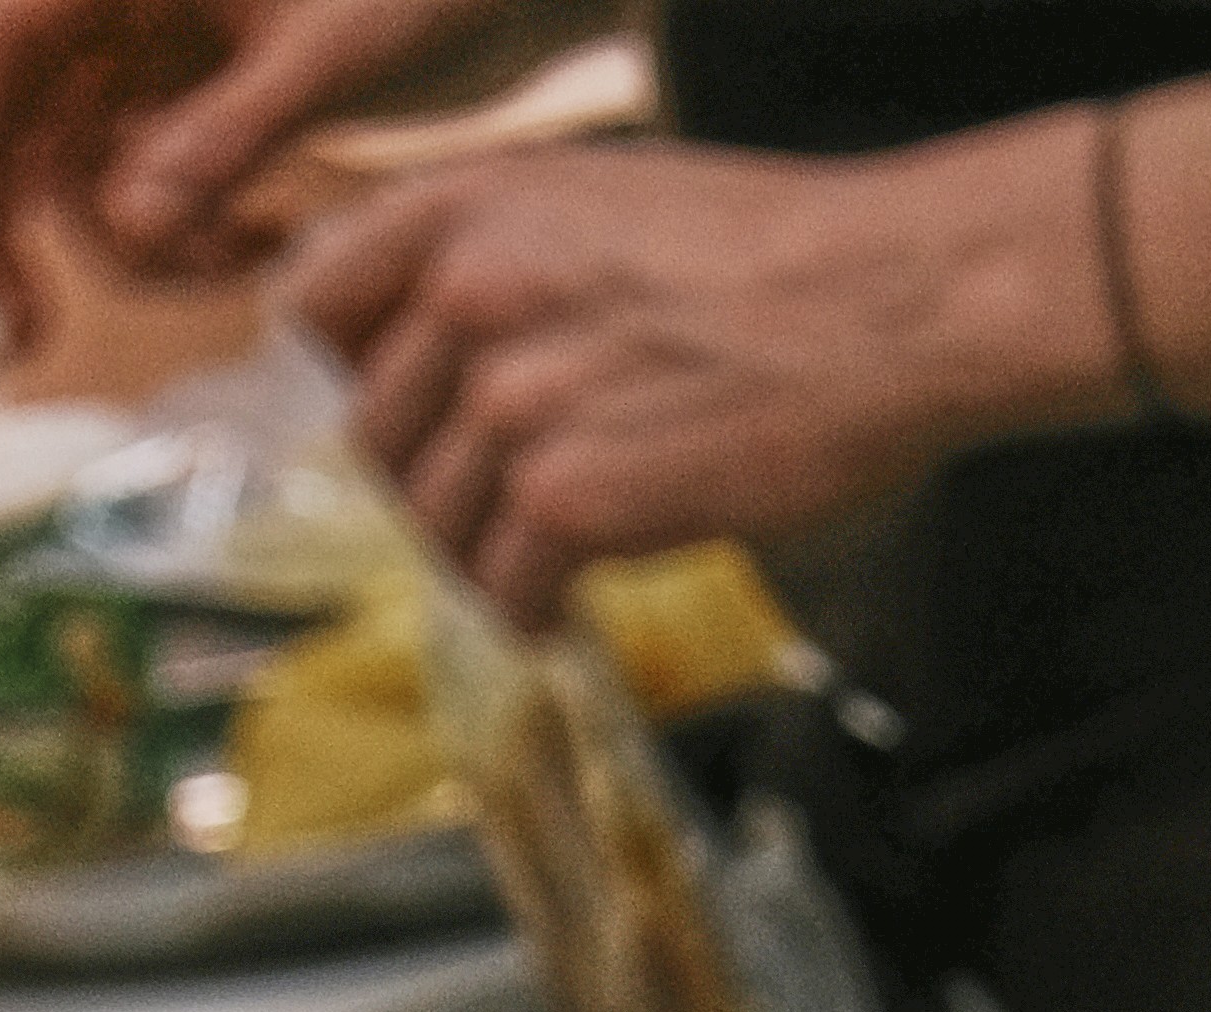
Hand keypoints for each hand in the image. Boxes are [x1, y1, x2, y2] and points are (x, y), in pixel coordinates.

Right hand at [0, 0, 567, 346]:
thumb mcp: (319, 54)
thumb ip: (226, 134)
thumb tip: (133, 225)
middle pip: (14, 121)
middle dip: (22, 232)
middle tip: (32, 336)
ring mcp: (140, 42)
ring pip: (82, 166)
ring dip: (139, 242)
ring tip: (241, 260)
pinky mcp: (182, 84)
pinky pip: (146, 173)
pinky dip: (186, 226)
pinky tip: (260, 239)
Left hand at [289, 135, 1108, 623]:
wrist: (889, 304)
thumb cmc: (777, 254)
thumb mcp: (602, 199)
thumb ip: (504, 252)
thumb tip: (454, 333)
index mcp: (467, 204)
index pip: (320, 306)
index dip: (355, 375)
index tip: (405, 417)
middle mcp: (470, 291)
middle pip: (376, 436)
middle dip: (434, 485)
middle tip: (502, 512)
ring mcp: (512, 398)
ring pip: (435, 526)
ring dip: (486, 560)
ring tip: (546, 566)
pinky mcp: (569, 498)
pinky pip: (507, 588)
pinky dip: (533, 613)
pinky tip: (566, 609)